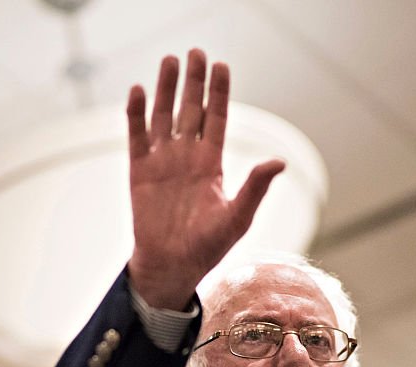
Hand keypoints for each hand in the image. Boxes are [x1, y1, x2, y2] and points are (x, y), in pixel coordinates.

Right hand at [126, 49, 284, 309]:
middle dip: (194, 81)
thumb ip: (255, 187)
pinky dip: (136, 114)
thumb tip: (278, 162)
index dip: (219, 93)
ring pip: (163, 116)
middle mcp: (187, 157)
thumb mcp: (237, 217)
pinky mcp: (140, 172)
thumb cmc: (207, 247)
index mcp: (211, 164)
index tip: (222, 66)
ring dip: (165, 89)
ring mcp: (162, 162)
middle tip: (195, 51)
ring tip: (168, 60)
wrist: (172, 266)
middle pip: (190, 109)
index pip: (216, 119)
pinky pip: (138, 137)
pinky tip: (137, 91)